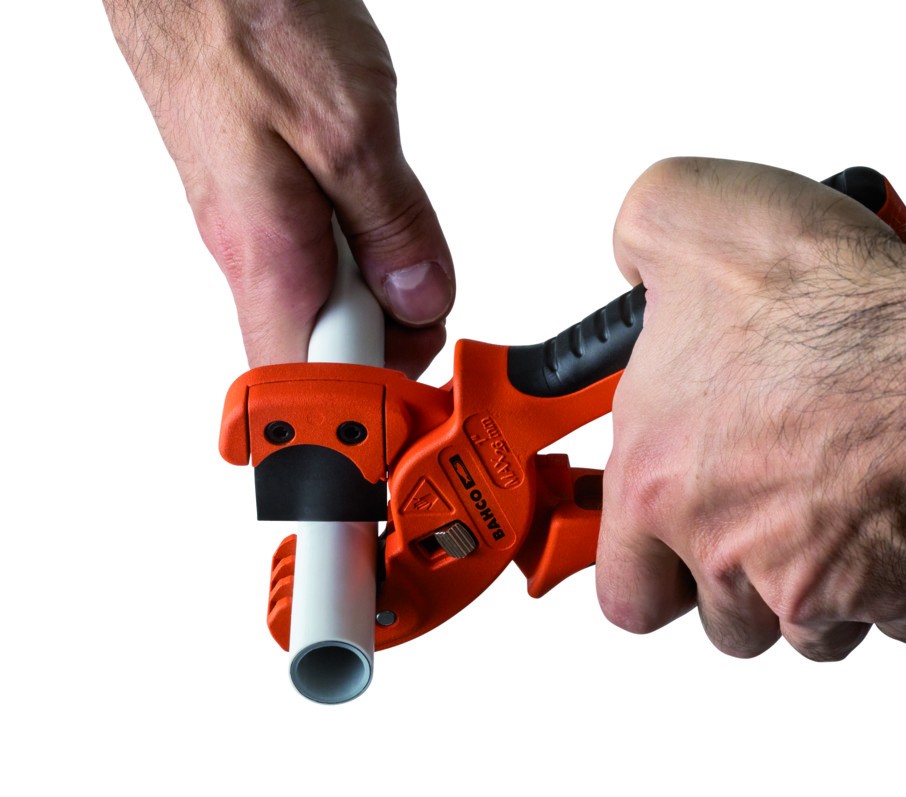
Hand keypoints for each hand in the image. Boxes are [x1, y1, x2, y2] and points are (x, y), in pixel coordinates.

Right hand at [104, 0, 452, 373]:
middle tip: (420, 267)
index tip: (415, 398)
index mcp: (267, 259)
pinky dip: (361, 240)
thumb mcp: (352, 125)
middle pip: (332, 351)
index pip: (309, 389)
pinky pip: (322, 255)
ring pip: (332, 301)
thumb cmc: (246, 20)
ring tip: (389, 206)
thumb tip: (422, 297)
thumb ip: (392, 226)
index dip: (368, 410)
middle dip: (395, 328)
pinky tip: (369, 194)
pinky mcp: (264, 205)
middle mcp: (253, 258)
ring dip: (381, 277)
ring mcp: (256, 233)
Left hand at [598, 158, 905, 659]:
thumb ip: (639, 237)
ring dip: (823, 586)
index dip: (647, 571)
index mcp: (659, 485)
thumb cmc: (818, 304)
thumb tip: (640, 256)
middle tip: (765, 513)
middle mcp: (728, 551)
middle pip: (724, 621)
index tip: (666, 552)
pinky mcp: (904, 593)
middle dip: (742, 583)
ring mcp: (818, 585)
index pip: (624, 588)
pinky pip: (904, 615)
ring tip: (840, 502)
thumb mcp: (680, 215)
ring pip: (812, 632)